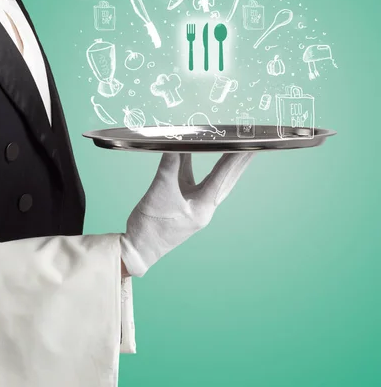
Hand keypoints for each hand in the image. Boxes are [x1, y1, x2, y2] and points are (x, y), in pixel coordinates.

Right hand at [120, 152, 254, 276]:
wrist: (139, 249)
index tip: (248, 144)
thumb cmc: (150, 226)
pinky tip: (193, 150)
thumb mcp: (159, 192)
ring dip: (222, 162)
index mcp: (203, 207)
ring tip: (234, 144)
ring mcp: (194, 205)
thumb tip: (174, 142)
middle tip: (253, 141)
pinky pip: (193, 179)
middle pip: (226, 178)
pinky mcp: (183, 202)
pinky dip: (193, 164)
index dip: (235, 158)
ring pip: (212, 179)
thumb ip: (168, 165)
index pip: (224, 177)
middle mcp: (204, 207)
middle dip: (239, 159)